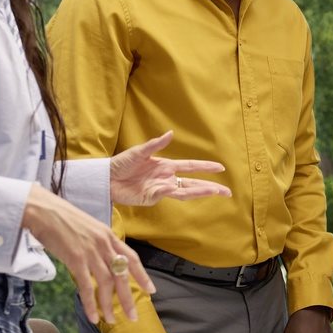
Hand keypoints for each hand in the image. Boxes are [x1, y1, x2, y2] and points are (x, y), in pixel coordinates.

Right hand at [22, 184, 147, 324]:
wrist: (42, 209)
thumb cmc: (61, 217)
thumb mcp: (88, 227)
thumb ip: (98, 243)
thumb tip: (102, 259)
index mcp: (108, 235)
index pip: (132, 258)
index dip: (142, 276)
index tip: (151, 290)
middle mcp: (104, 244)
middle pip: (122, 275)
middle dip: (128, 298)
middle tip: (133, 317)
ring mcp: (91, 251)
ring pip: (106, 283)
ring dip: (109, 305)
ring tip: (110, 320)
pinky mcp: (75, 259)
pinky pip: (86, 286)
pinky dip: (90, 303)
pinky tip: (92, 316)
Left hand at [109, 131, 229, 205]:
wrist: (105, 179)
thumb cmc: (121, 164)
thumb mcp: (139, 151)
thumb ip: (155, 144)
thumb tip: (171, 133)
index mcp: (166, 166)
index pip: (191, 167)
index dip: (205, 167)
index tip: (221, 168)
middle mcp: (166, 178)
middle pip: (193, 184)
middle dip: (210, 187)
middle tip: (226, 192)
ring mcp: (160, 190)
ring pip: (184, 192)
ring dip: (200, 192)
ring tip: (215, 192)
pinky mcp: (151, 199)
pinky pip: (164, 195)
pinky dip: (170, 191)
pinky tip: (174, 187)